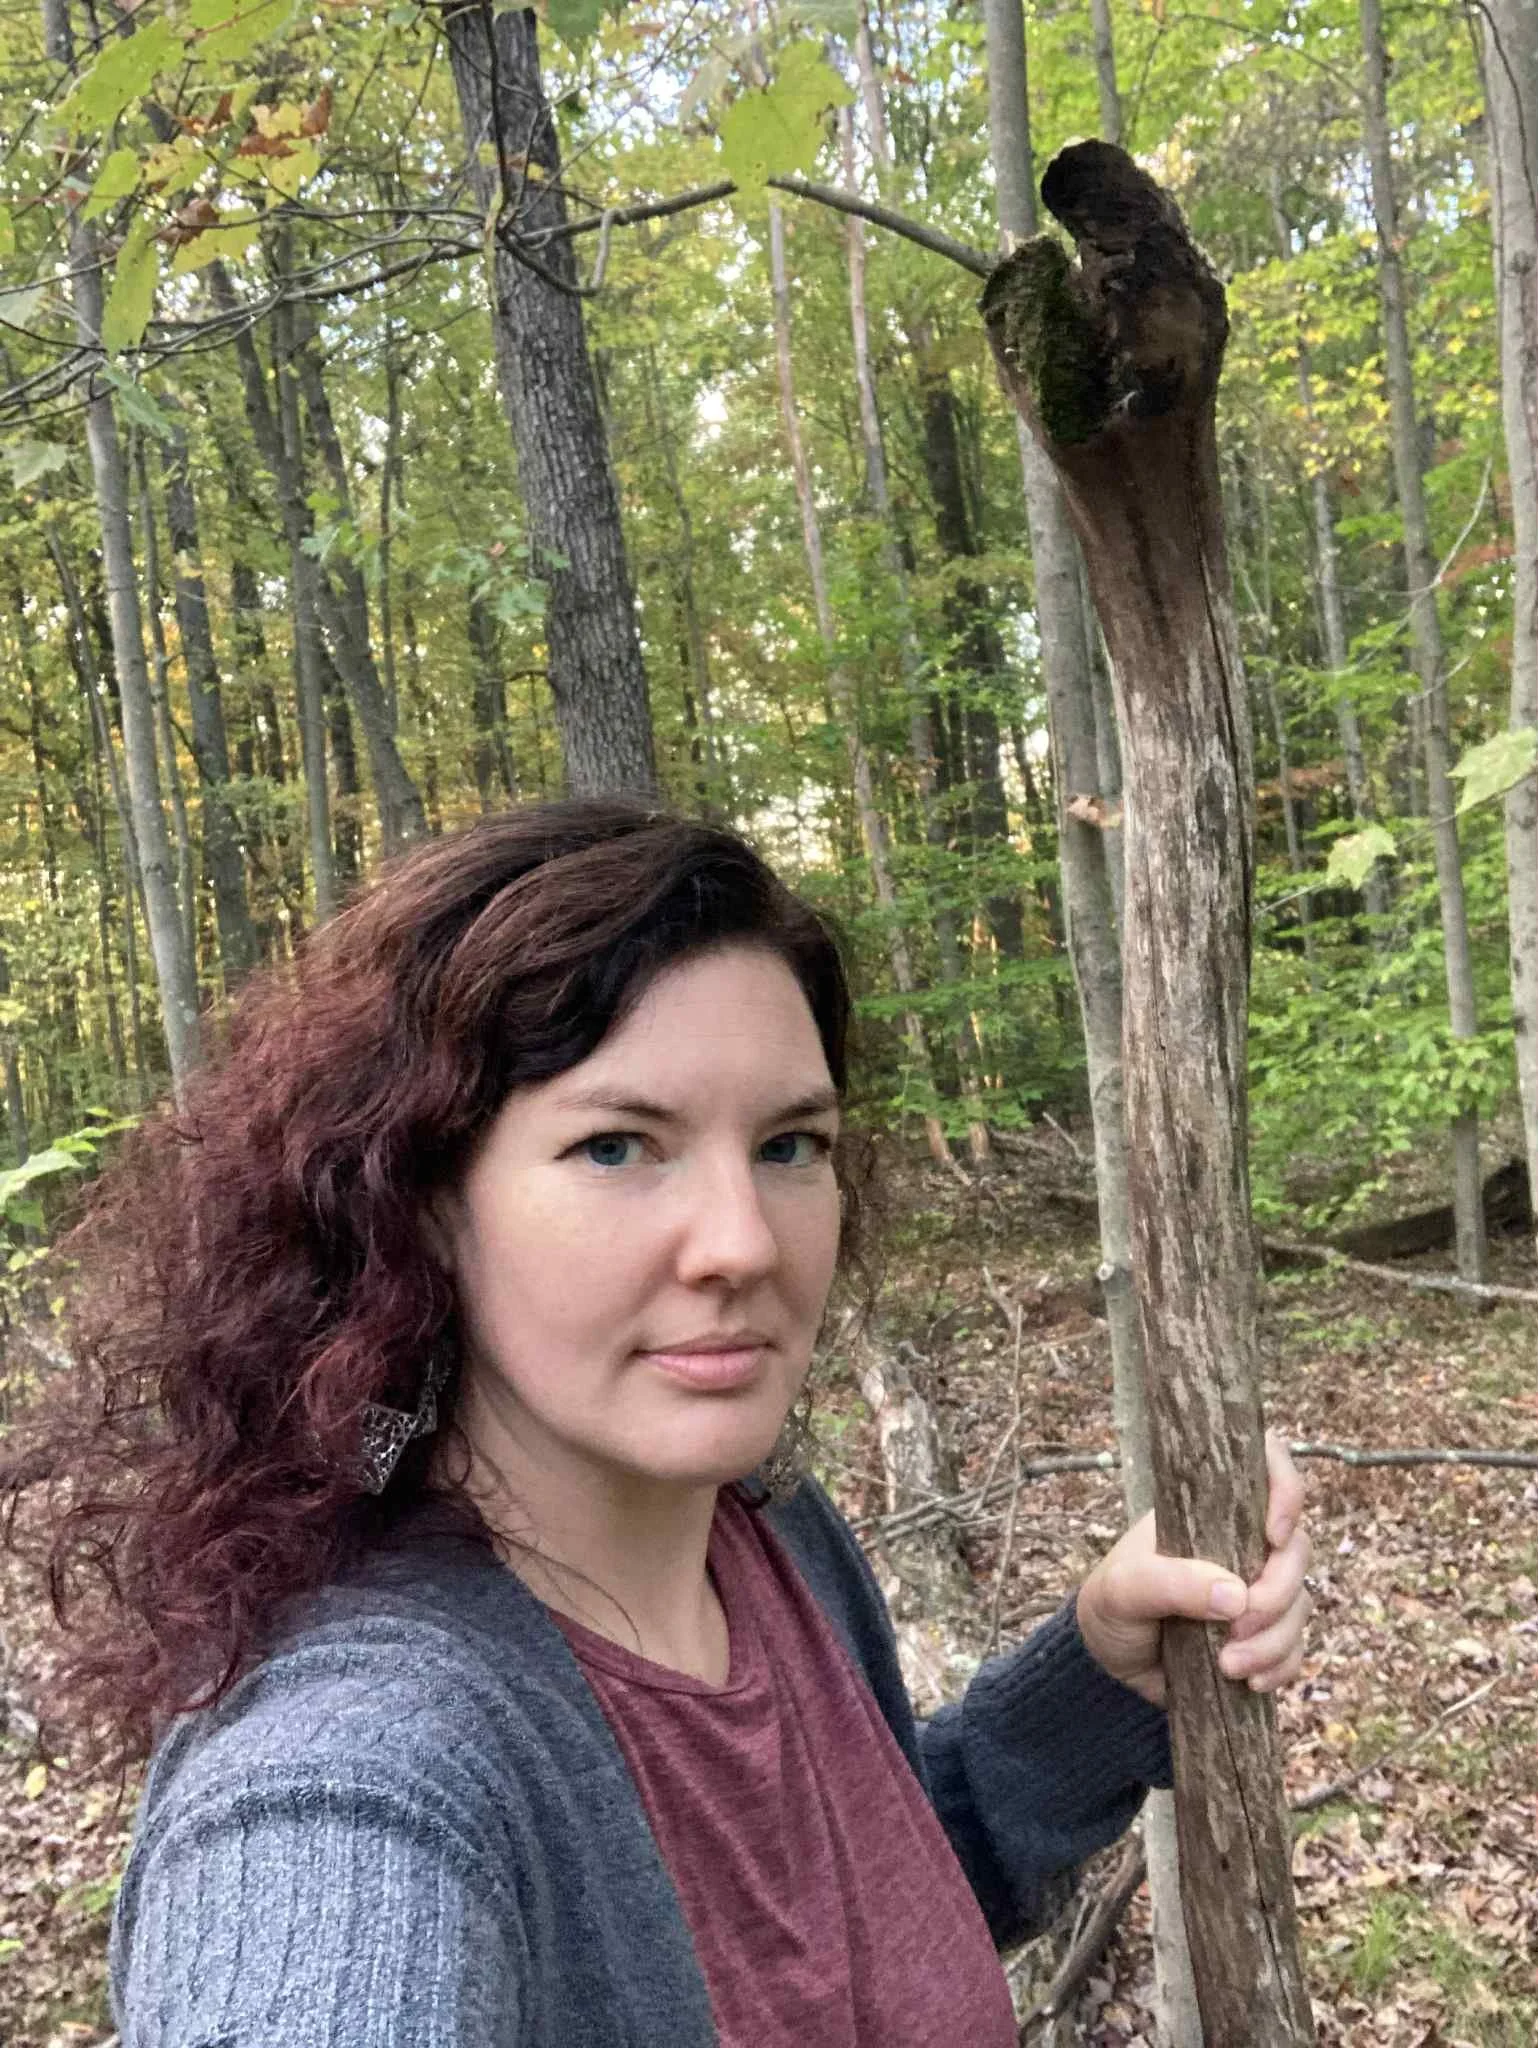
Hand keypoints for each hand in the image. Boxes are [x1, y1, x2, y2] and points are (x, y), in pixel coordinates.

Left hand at [1075, 1432, 1312, 1706]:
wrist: (1108, 1666)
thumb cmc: (1111, 1607)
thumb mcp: (1123, 1589)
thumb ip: (1170, 1583)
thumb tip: (1236, 1595)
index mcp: (1207, 1511)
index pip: (1264, 1469)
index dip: (1285, 1490)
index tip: (1274, 1535)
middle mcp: (1239, 1543)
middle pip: (1295, 1548)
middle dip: (1278, 1592)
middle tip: (1239, 1625)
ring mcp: (1255, 1588)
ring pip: (1301, 1602)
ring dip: (1275, 1640)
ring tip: (1229, 1665)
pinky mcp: (1262, 1634)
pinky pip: (1296, 1646)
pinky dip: (1281, 1666)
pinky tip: (1249, 1681)